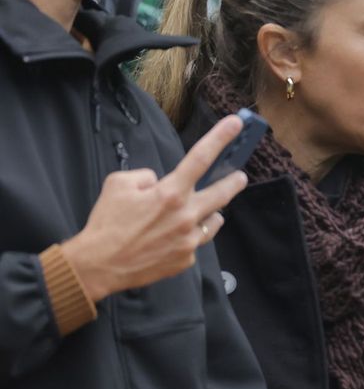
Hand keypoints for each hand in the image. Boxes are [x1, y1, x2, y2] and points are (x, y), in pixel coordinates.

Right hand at [59, 115, 247, 302]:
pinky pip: (195, 241)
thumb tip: (160, 181)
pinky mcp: (186, 258)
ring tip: (195, 211)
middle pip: (221, 194)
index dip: (220, 138)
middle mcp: (185, 216)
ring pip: (213, 221)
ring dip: (208, 213)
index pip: (200, 158)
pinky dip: (187, 236)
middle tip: (239, 177)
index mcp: (169, 193)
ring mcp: (189, 240)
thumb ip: (145, 176)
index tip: (236, 124)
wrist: (99, 265)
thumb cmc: (107, 223)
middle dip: (233, 183)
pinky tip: (170, 238)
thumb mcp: (118, 184)